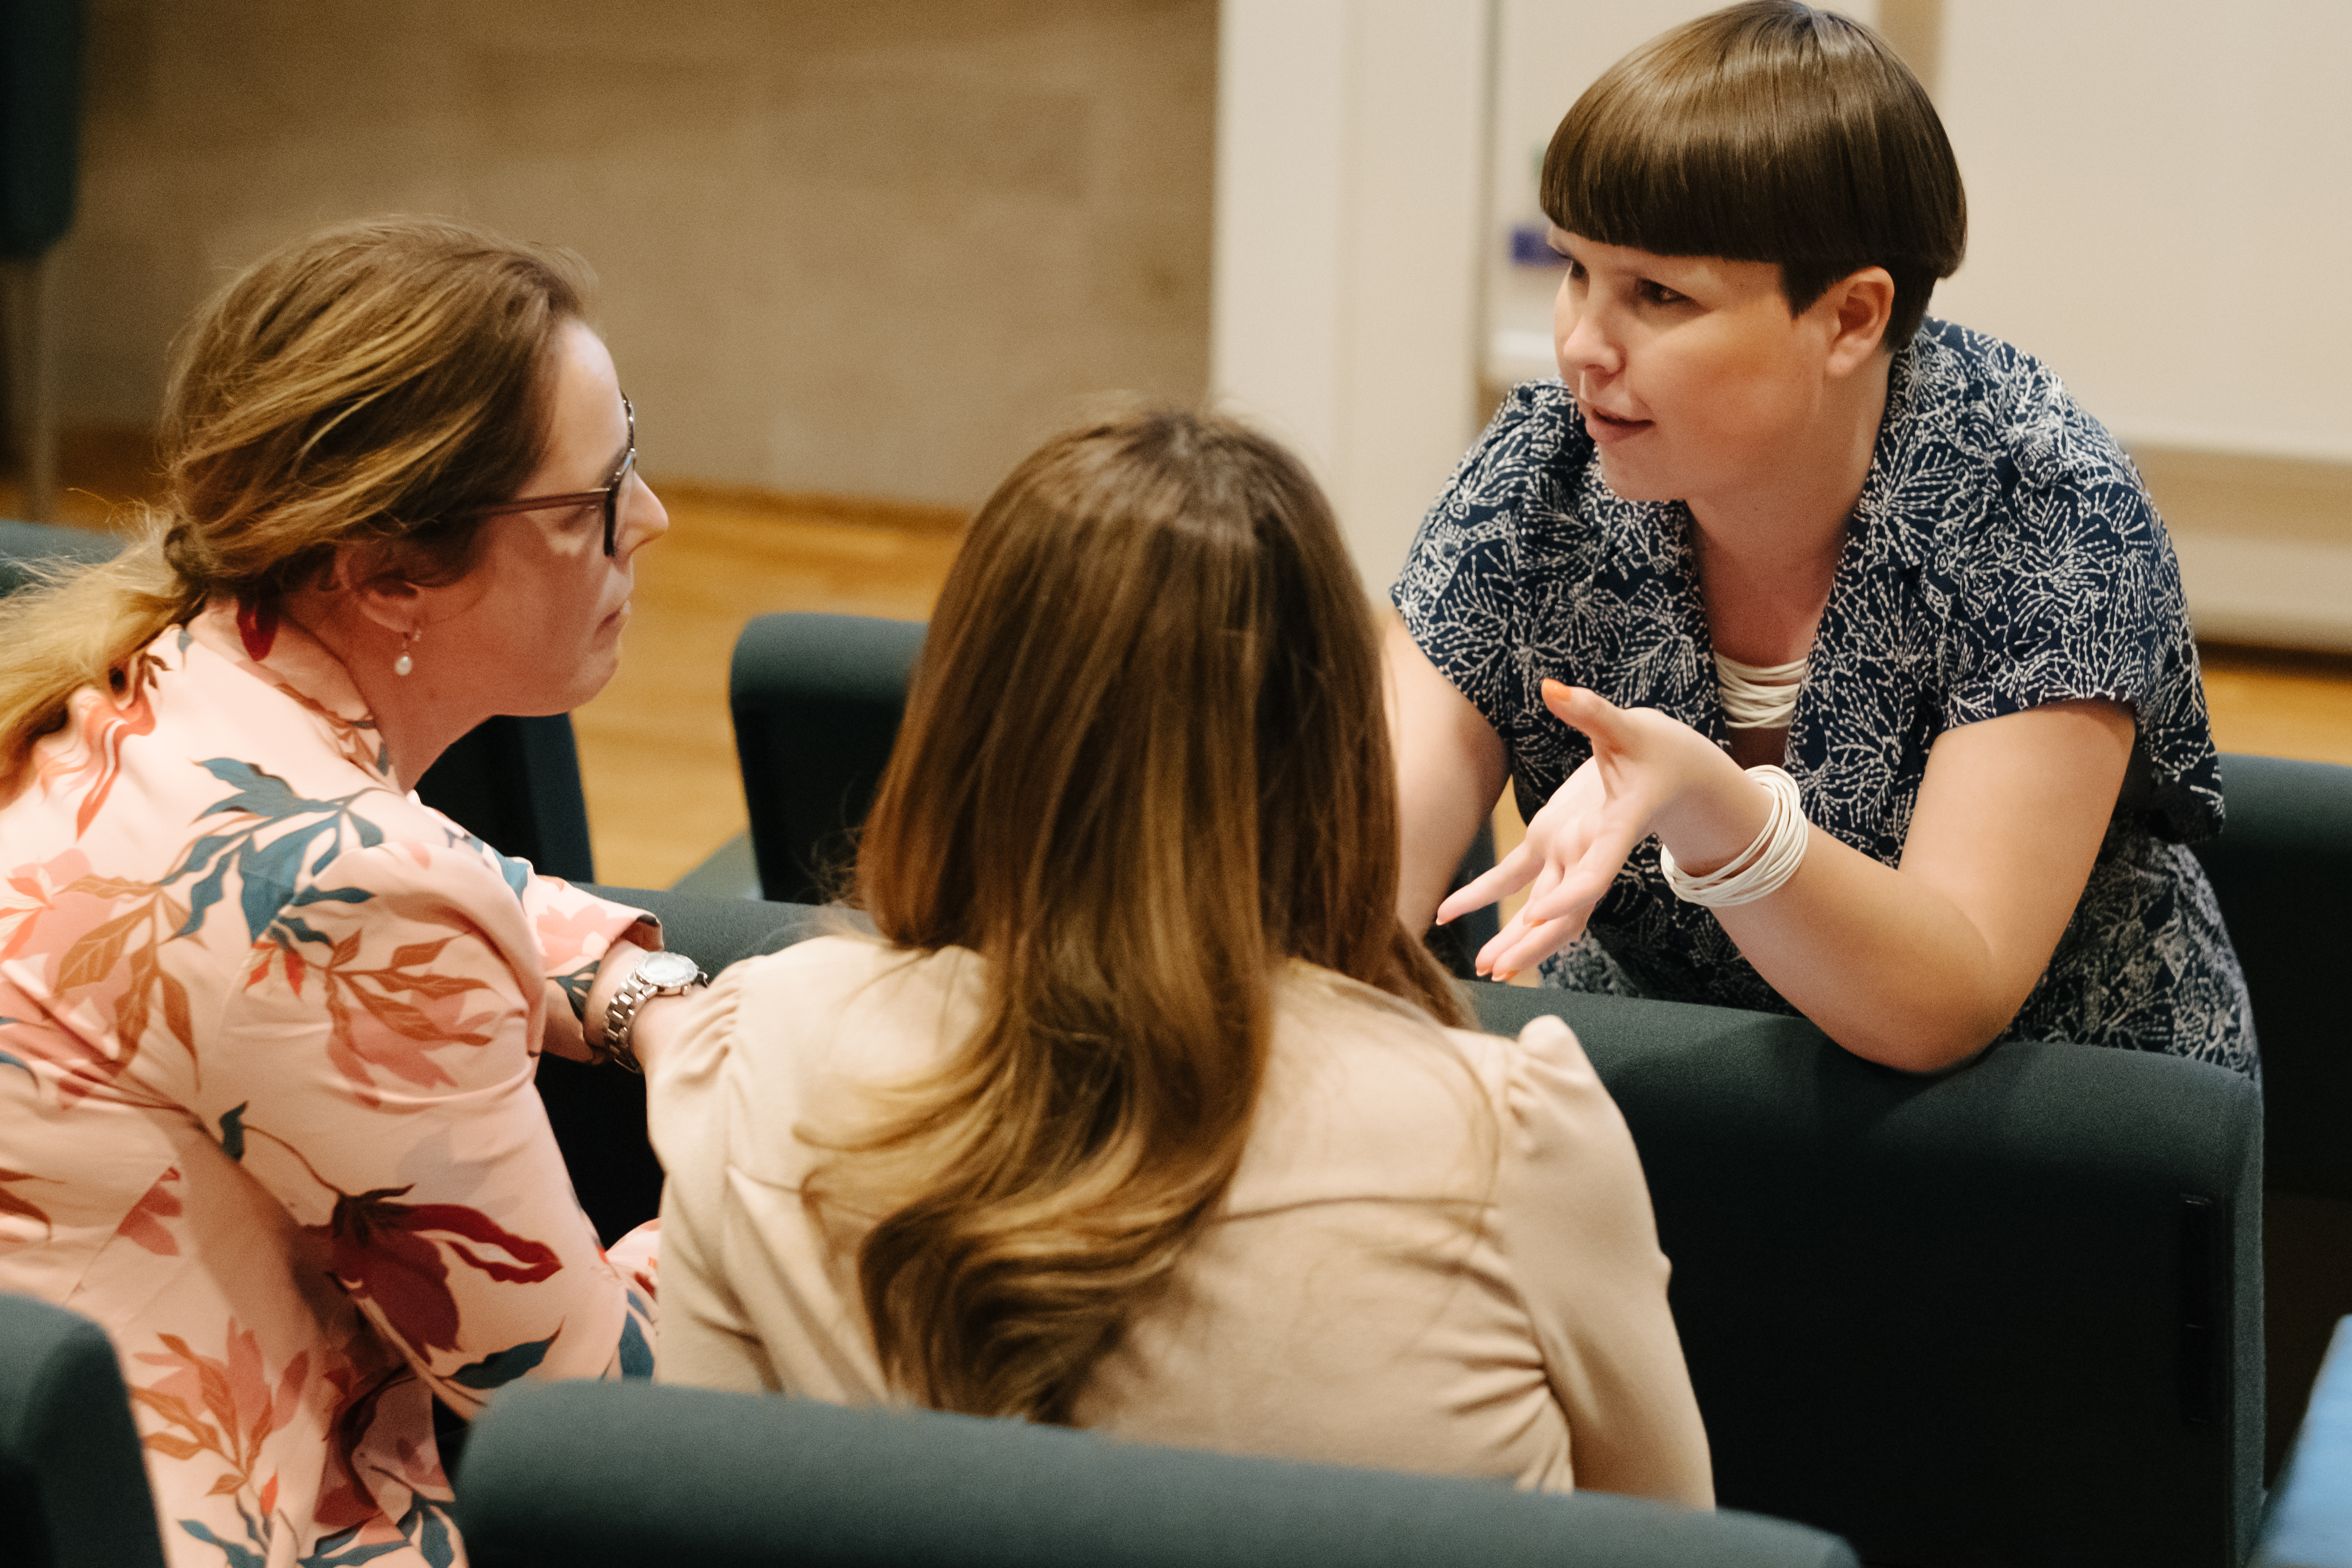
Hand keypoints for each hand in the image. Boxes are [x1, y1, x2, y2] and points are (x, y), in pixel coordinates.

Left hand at [1436, 680, 1757, 978]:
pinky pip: (1513, 878)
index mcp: (1615, 829)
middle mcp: (1591, 850)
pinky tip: (1448, 914)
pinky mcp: (1550, 844)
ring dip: (1514, 937)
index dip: (1574, 894)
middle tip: (1501, 967)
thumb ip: (1590, 711)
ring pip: (1541, 906)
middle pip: (1565, 908)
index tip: (1544, 916)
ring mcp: (1570, 852)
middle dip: (1535, 939)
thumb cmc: (1658, 748)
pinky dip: (1483, 896)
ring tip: (1484, 968)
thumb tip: (1552, 686)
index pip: (1597, 870)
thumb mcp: (1626, 726)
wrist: (1675, 772)